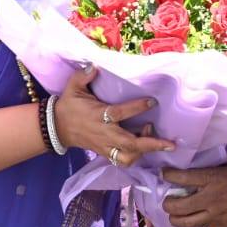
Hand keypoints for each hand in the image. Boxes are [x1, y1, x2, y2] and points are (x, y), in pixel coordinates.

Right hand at [52, 65, 173, 165]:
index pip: (121, 113)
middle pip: (131, 143)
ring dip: (144, 152)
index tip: (153, 102)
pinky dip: (135, 158)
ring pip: (128, 157)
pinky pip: (122, 161)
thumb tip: (95, 65)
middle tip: (170, 143)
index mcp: (99, 115)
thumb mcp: (73, 87)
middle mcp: (105, 133)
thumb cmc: (69, 106)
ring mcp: (105, 146)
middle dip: (152, 144)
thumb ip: (84, 75)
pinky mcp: (105, 153)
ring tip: (155, 141)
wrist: (56, 128)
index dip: (137, 107)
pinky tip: (145, 149)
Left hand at [161, 165, 226, 226]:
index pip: (180, 178)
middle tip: (167, 199)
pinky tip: (191, 218)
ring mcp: (213, 215)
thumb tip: (190, 173)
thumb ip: (208, 173)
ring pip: (184, 222)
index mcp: (211, 179)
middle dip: (167, 203)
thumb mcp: (226, 168)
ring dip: (175, 218)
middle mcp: (209, 198)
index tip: (164, 174)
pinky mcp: (219, 226)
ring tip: (175, 213)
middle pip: (176, 206)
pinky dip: (191, 223)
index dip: (168, 175)